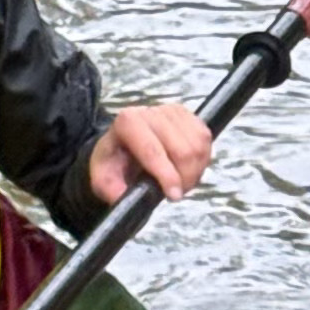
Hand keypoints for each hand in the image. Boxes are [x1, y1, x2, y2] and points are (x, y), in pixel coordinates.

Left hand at [89, 103, 213, 206]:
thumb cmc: (115, 163)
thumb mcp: (103, 179)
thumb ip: (113, 190)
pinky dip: (203, 159)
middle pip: (182, 149)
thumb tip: (127, 198)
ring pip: (198, 145)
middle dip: (185, 178)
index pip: (153, 151)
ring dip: (196, 170)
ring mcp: (172, 111)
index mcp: (127, 123)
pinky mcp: (189, 115)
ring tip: (183, 183)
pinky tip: (190, 169)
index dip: (167, 176)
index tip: (173, 196)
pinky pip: (206, 138)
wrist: (124, 147)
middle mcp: (151, 112)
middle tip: (177, 194)